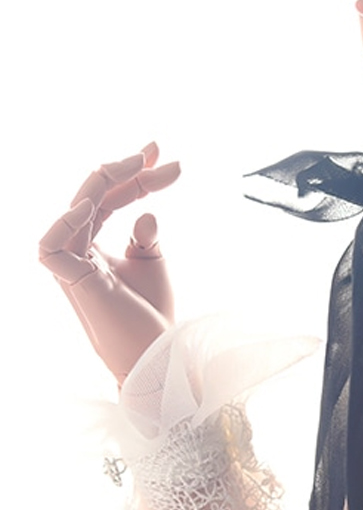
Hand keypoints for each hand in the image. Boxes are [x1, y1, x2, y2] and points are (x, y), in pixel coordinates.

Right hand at [39, 143, 181, 382]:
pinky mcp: (73, 282)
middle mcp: (78, 250)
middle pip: (94, 195)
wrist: (158, 354)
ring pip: (76, 208)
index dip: (133, 175)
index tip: (164, 156)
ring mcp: (72, 265)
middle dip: (127, 171)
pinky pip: (51, 246)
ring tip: (138, 167)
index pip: (107, 198)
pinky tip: (92, 206)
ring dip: (104, 183)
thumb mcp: (152, 261)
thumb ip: (147, 231)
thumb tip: (148, 208)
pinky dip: (66, 223)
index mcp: (92, 244)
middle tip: (159, 155)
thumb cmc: (152, 315)